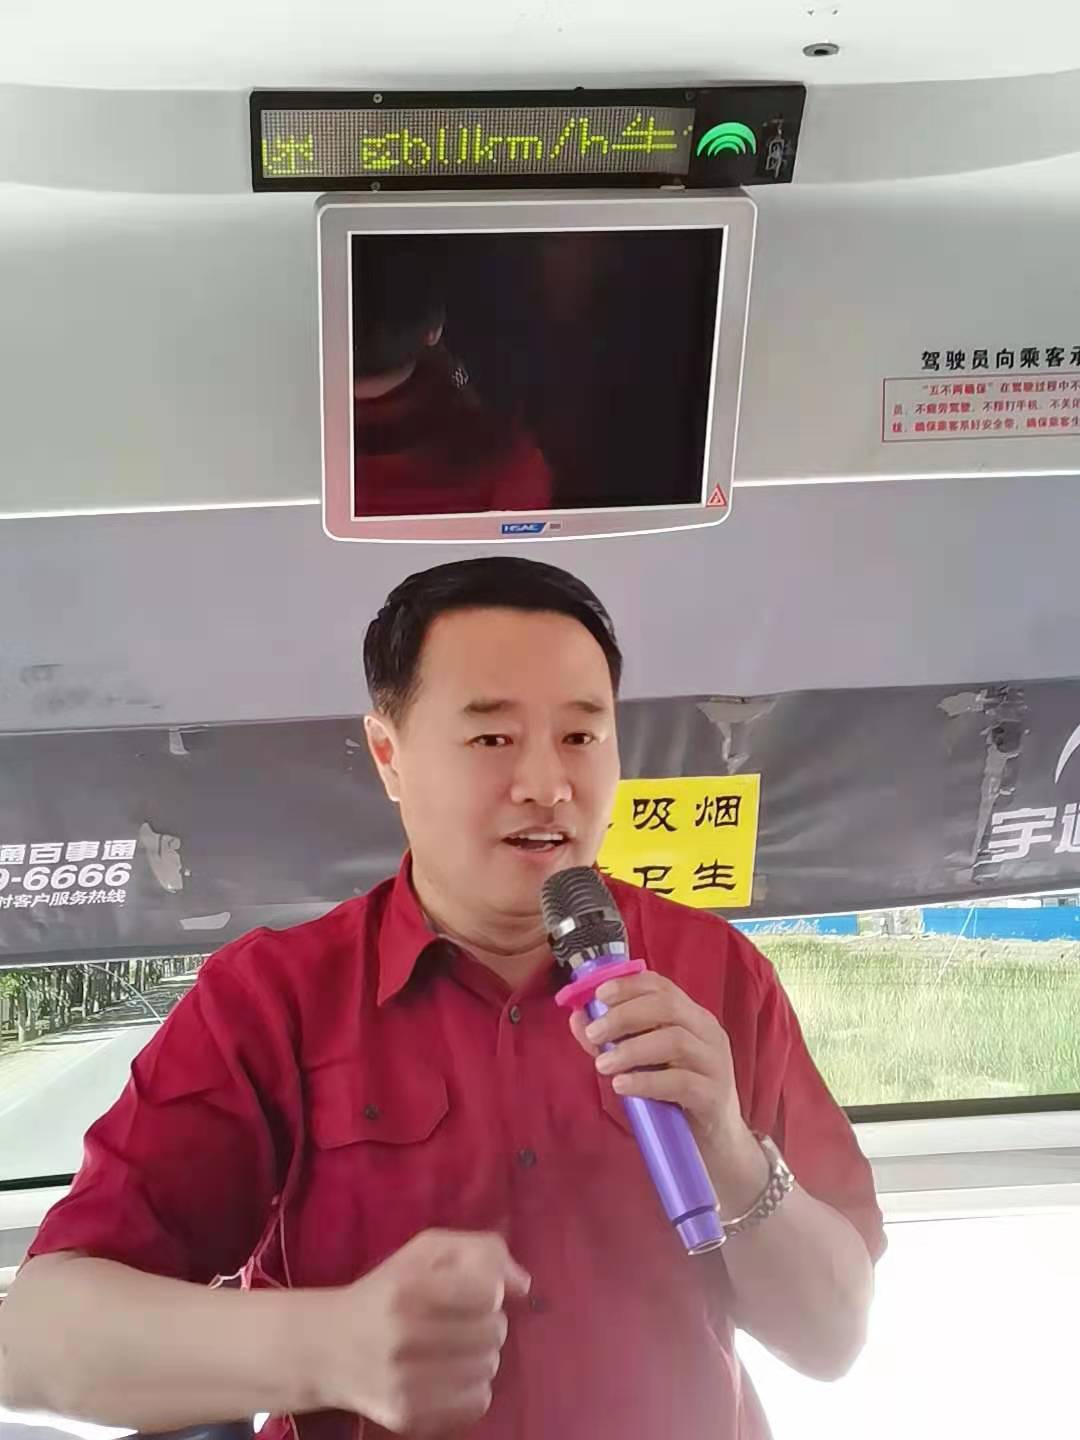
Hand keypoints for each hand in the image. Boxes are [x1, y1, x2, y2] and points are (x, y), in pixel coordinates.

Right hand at [321, 1229, 530, 1433]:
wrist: (329, 1347)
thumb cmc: (388, 1289)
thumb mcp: (427, 1250)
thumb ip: (481, 1251)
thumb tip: (524, 1285)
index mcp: (408, 1288)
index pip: (488, 1292)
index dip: (489, 1289)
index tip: (472, 1290)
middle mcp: (404, 1337)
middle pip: (494, 1331)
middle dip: (487, 1321)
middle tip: (461, 1319)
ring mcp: (406, 1384)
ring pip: (490, 1366)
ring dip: (481, 1353)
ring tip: (454, 1345)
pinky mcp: (409, 1417)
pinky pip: (478, 1401)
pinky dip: (473, 1385)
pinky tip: (449, 1372)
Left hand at [568, 971, 748, 1163]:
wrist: (715, 1142)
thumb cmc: (675, 1095)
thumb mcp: (644, 1062)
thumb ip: (612, 1039)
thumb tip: (578, 1018)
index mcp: (693, 1017)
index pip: (662, 986)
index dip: (629, 986)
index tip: (599, 995)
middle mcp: (708, 1034)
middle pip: (667, 1007)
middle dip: (624, 1016)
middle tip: (594, 1034)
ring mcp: (715, 1064)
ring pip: (674, 1041)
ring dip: (631, 1050)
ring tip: (601, 1065)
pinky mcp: (713, 1096)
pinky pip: (680, 1082)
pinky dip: (646, 1081)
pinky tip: (622, 1085)